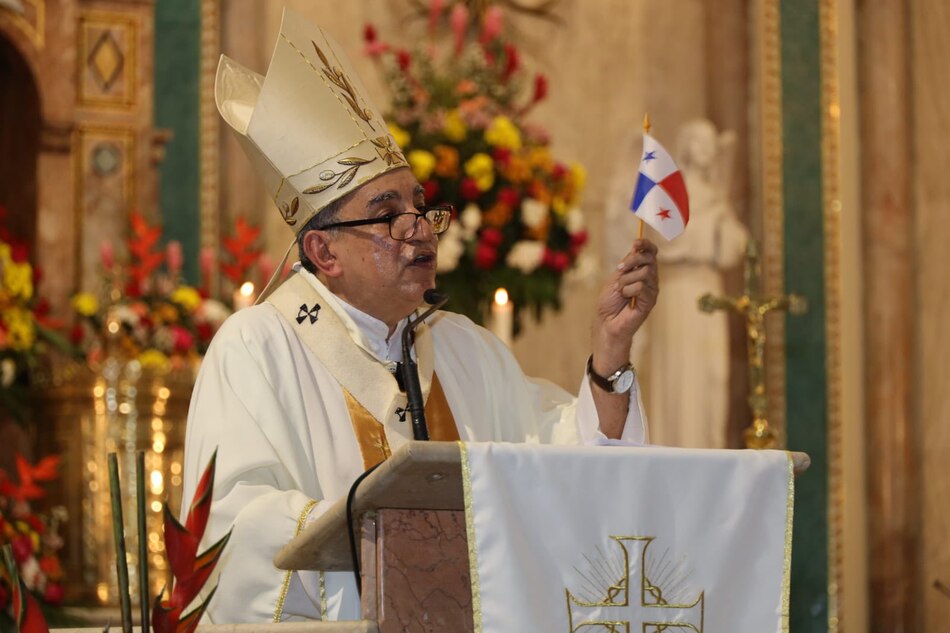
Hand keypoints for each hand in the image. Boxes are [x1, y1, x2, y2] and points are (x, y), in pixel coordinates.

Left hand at [591, 239, 658, 373]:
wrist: (605, 322)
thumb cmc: (609, 302)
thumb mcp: (615, 277)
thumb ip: (627, 263)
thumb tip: (636, 245)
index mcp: (642, 271)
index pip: (651, 253)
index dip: (646, 245)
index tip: (636, 243)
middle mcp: (650, 279)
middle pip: (649, 259)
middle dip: (632, 261)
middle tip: (619, 269)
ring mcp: (652, 290)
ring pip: (644, 273)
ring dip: (626, 280)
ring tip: (621, 291)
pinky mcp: (650, 301)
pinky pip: (641, 286)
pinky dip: (629, 290)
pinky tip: (626, 299)